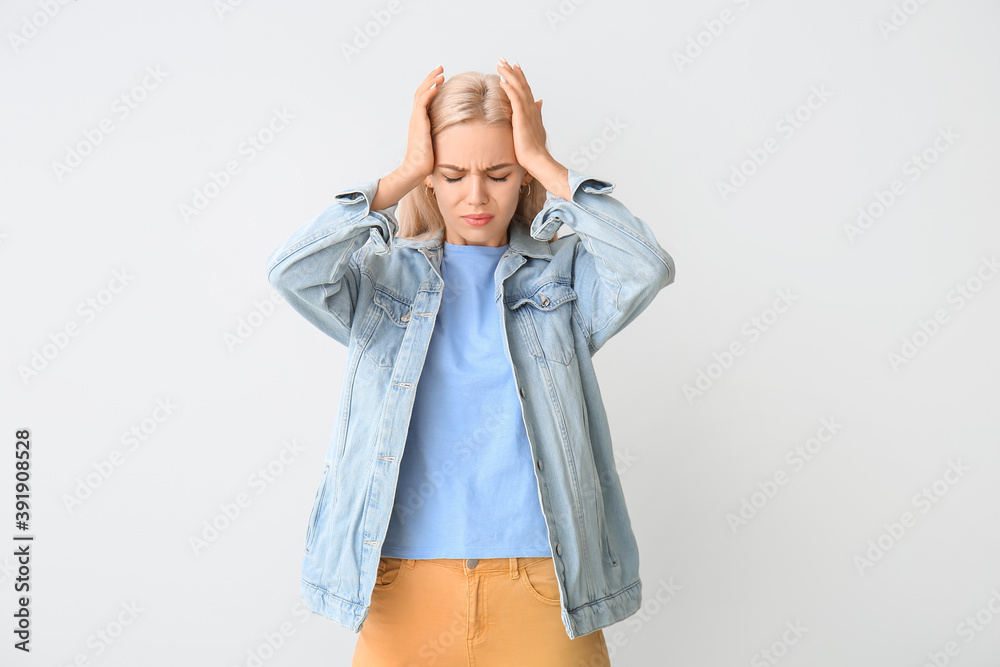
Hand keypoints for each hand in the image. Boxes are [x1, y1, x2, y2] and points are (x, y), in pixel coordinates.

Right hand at [399, 65, 442, 184]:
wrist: (415, 170)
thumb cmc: (427, 162)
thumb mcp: (437, 143)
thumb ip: (443, 135)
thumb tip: (457, 134)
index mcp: (420, 121)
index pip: (424, 98)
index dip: (432, 86)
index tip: (441, 78)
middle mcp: (416, 118)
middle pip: (421, 91)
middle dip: (431, 78)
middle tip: (441, 67)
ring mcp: (416, 119)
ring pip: (421, 94)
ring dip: (431, 81)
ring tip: (440, 72)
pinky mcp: (418, 123)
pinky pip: (422, 103)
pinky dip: (428, 92)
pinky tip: (436, 86)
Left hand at [496, 58, 548, 170]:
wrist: (538, 159)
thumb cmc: (535, 148)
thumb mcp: (537, 127)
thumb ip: (537, 113)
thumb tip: (540, 102)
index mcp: (533, 110)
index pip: (526, 89)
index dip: (520, 76)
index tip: (514, 66)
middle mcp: (531, 108)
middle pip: (522, 84)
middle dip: (513, 71)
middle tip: (503, 59)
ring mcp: (528, 112)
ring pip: (518, 88)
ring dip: (509, 75)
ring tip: (500, 65)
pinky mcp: (522, 118)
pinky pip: (515, 99)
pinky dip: (509, 88)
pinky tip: (502, 80)